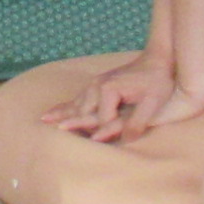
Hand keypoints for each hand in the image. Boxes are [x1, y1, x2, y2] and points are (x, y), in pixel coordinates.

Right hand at [52, 55, 203, 141]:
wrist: (160, 60)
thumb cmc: (158, 82)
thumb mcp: (153, 103)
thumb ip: (137, 122)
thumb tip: (125, 139)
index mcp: (108, 90)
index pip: (101, 121)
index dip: (105, 133)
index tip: (103, 143)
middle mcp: (97, 86)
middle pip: (81, 112)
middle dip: (69, 123)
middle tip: (51, 132)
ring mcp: (95, 84)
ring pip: (75, 104)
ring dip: (60, 112)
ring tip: (44, 119)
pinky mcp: (97, 85)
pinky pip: (78, 98)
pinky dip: (65, 106)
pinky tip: (55, 110)